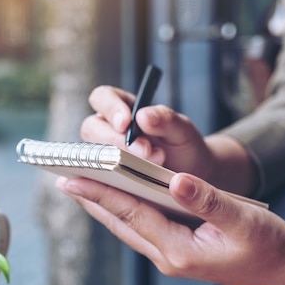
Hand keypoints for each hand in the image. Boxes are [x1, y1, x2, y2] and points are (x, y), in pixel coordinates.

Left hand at [56, 171, 284, 284]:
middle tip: (63, 177)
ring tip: (81, 184)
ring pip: (128, 226)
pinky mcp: (177, 251)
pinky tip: (116, 196)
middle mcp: (168, 256)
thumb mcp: (242, 219)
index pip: (131, 214)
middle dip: (91, 199)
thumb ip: (208, 200)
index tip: (71, 178)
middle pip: (120, 222)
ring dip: (104, 205)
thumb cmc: (269, 243)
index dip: (100, 193)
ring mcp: (171, 255)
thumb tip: (176, 179)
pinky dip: (124, 210)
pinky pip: (141, 227)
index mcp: (179, 250)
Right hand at [82, 86, 257, 194]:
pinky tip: (135, 186)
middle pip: (92, 128)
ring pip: (93, 155)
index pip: (102, 98)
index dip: (110, 108)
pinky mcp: (106, 179)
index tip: (126, 123)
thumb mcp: (182, 130)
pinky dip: (114, 182)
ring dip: (118, 163)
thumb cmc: (183, 146)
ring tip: (150, 168)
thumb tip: (143, 116)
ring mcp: (104, 155)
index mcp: (122, 107)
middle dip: (118, 142)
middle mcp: (107, 129)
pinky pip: (99, 180)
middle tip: (147, 153)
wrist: (191, 174)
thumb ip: (166, 120)